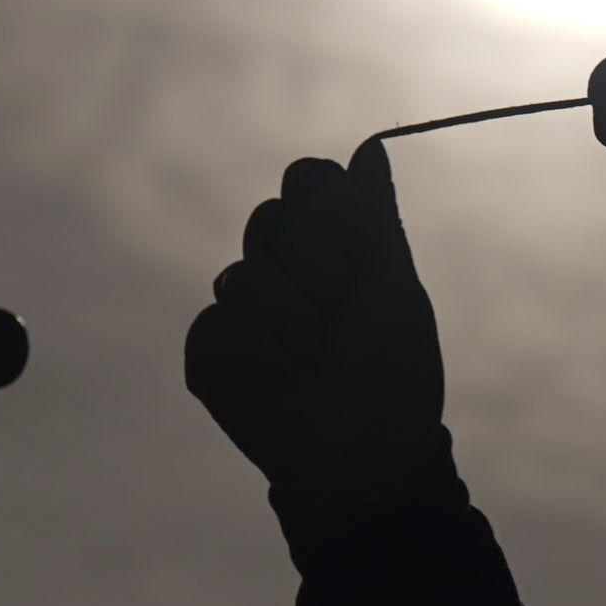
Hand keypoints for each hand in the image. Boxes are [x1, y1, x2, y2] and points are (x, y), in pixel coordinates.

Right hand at [185, 141, 465, 558]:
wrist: (369, 457)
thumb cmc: (395, 376)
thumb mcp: (396, 291)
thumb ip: (376, 220)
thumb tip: (370, 147)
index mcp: (327, 245)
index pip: (307, 181)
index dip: (330, 211)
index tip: (359, 252)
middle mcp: (277, 269)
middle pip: (270, 220)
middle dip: (318, 272)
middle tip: (341, 318)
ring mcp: (239, 311)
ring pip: (242, 278)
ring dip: (293, 326)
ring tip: (314, 363)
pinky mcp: (209, 356)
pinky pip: (215, 327)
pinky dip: (255, 357)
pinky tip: (279, 383)